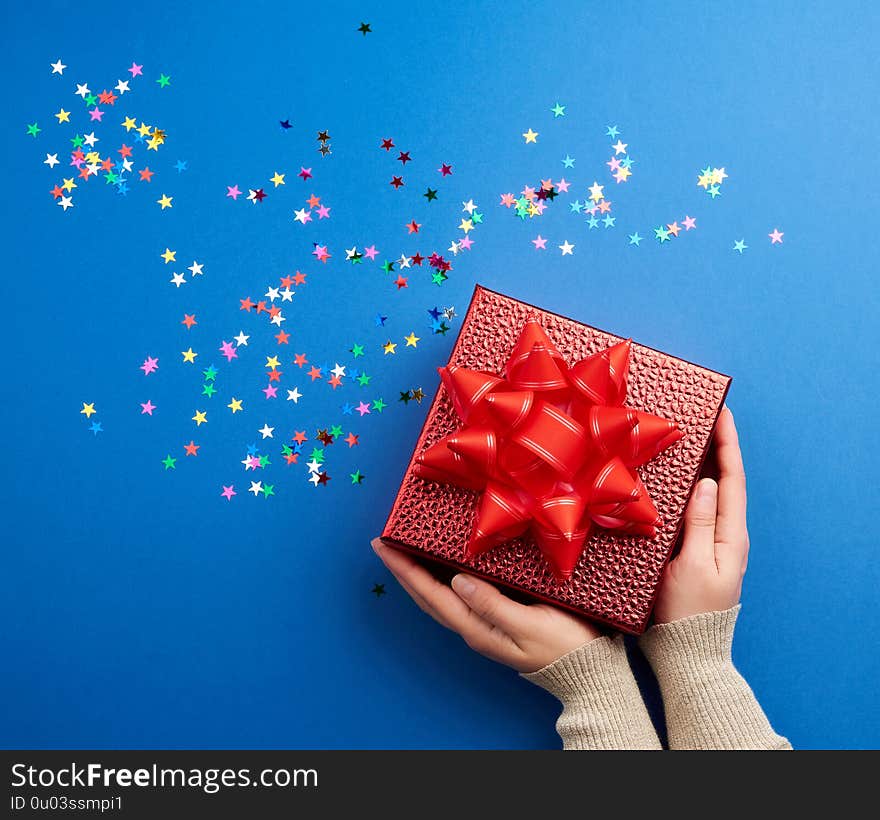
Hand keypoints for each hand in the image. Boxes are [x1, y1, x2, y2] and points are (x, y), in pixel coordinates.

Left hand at [372, 539, 600, 672]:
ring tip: (402, 552)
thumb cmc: (565, 645)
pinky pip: (457, 597)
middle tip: (383, 544)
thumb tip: (458, 581)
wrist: (588, 672)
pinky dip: (440, 579)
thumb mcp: (529, 623)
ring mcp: (483, 626)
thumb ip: (492, 604)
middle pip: (428, 596)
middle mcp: (473, 628)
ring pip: (439, 597)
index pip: (432, 594)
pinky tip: (441, 568)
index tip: (385, 547)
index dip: (406, 570)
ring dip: (418, 575)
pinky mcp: (496, 619)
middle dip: (403, 570)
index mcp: (477, 628)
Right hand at [653, 407, 749, 623]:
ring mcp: (706, 543)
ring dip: (697, 464)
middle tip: (700, 415)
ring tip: (683, 436)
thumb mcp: (693, 565)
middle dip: (713, 446)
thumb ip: (701, 524)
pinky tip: (665, 480)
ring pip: (704, 494)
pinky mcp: (688, 551)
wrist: (685, 652)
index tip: (722, 412)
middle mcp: (723, 535)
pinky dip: (680, 489)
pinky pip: (688, 510)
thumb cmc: (689, 613)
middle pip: (722, 481)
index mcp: (730, 536)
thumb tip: (709, 482)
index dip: (728, 444)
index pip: (733, 479)